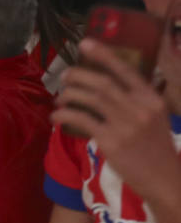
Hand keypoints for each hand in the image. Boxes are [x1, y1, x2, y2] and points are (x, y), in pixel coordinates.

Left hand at [52, 39, 180, 204]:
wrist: (164, 178)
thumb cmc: (155, 145)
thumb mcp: (155, 116)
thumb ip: (136, 98)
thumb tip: (108, 78)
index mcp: (152, 98)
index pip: (126, 70)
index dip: (103, 54)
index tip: (85, 43)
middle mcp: (140, 108)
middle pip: (102, 82)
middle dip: (78, 76)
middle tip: (65, 76)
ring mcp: (126, 125)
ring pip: (89, 98)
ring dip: (69, 94)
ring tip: (60, 98)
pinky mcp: (111, 141)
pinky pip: (80, 120)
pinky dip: (64, 114)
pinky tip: (57, 116)